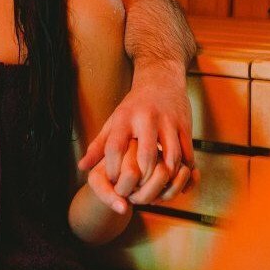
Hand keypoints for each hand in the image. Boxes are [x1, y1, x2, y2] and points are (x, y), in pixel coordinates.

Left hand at [78, 70, 193, 203]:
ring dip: (166, 177)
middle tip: (138, 190)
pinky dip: (182, 170)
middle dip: (143, 178)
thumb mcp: (113, 120)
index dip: (113, 169)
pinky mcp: (185, 126)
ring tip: (156, 188)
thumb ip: (98, 145)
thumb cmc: (134, 105)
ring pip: (171, 156)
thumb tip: (82, 167)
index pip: (116, 147)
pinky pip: (187, 153)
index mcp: (125, 118)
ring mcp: (169, 122)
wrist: (161, 79)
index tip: (113, 181)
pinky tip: (173, 179)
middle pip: (147, 155)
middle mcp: (147, 119)